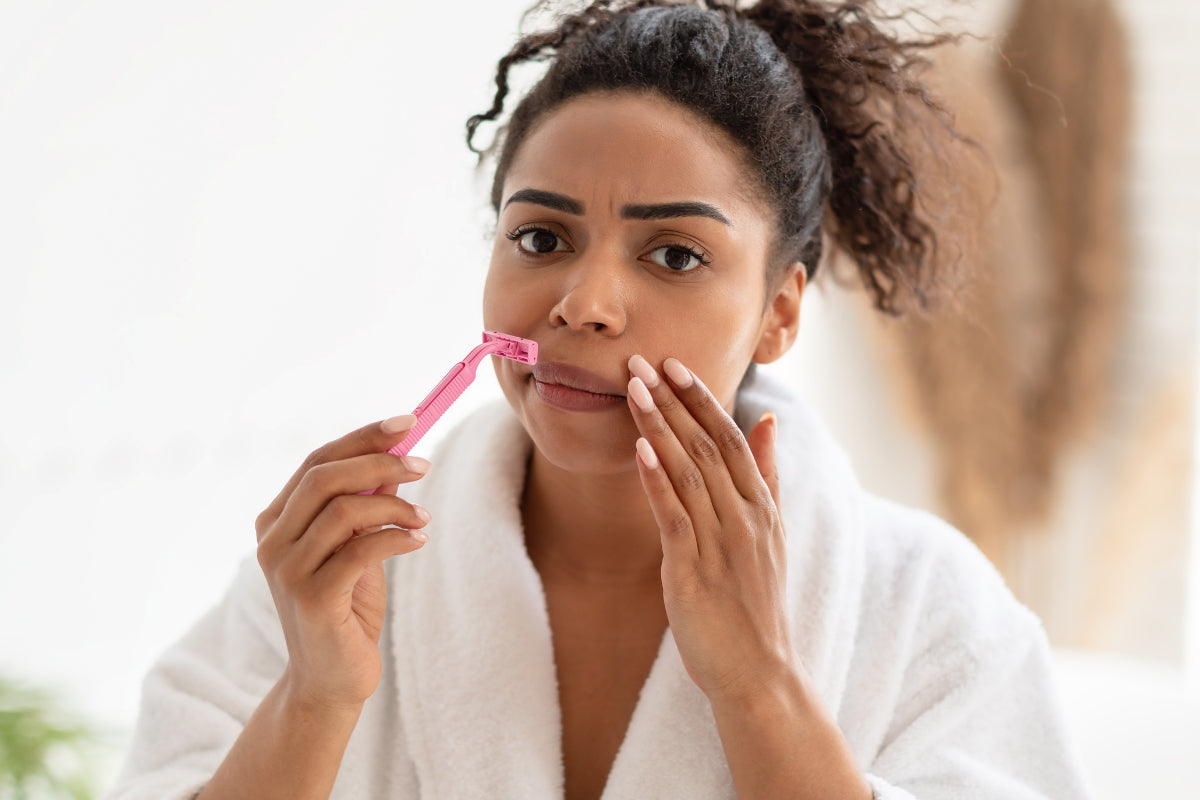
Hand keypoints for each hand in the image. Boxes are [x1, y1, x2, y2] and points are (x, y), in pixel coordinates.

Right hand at [254, 416, 431, 710]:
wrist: (331, 680)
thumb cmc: (346, 608)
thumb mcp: (356, 546)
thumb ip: (365, 504)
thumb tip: (398, 456)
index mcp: (277, 520)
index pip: (317, 460)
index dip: (362, 437)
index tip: (407, 423)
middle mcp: (273, 541)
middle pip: (324, 477)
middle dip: (378, 461)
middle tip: (423, 463)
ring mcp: (288, 570)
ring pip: (343, 511)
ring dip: (394, 505)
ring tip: (425, 517)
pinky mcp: (313, 599)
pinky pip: (360, 550)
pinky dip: (396, 537)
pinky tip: (419, 540)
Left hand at [626, 355, 796, 700]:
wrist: (760, 672)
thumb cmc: (757, 603)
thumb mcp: (771, 533)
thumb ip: (767, 475)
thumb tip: (768, 420)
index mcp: (762, 506)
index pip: (732, 438)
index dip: (702, 399)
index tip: (674, 365)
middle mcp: (746, 517)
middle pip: (707, 445)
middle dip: (673, 400)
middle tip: (641, 360)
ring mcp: (722, 543)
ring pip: (689, 471)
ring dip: (658, 427)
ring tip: (632, 389)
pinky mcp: (695, 571)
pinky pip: (675, 517)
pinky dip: (657, 481)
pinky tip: (638, 450)